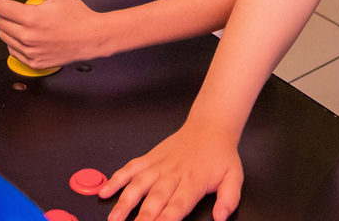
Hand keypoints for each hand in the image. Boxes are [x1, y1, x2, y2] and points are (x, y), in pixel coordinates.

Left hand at [0, 0, 102, 67]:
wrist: (92, 38)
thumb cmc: (78, 15)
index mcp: (32, 18)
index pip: (0, 7)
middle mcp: (28, 37)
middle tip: (7, 1)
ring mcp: (30, 52)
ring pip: (4, 37)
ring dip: (5, 25)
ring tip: (16, 17)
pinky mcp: (34, 62)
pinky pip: (13, 51)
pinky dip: (13, 40)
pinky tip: (22, 32)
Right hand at [100, 123, 243, 220]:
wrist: (209, 127)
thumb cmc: (220, 155)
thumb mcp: (234, 177)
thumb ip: (229, 199)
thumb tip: (220, 217)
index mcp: (193, 182)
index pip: (177, 207)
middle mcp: (172, 175)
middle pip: (154, 200)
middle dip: (142, 218)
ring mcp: (158, 165)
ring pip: (138, 185)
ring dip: (125, 202)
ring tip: (114, 218)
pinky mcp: (149, 158)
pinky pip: (130, 168)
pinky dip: (116, 179)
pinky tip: (104, 191)